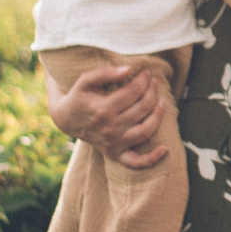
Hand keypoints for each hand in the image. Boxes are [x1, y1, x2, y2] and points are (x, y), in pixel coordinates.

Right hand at [46, 62, 167, 167]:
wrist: (66, 119)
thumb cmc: (79, 97)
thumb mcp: (86, 81)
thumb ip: (106, 73)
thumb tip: (129, 69)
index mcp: (103, 109)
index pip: (134, 92)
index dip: (144, 80)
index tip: (147, 73)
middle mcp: (110, 128)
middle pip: (143, 108)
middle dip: (152, 91)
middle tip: (154, 82)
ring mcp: (114, 143)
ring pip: (146, 130)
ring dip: (158, 115)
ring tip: (162, 101)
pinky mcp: (115, 154)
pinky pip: (136, 162)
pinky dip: (152, 159)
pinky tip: (165, 149)